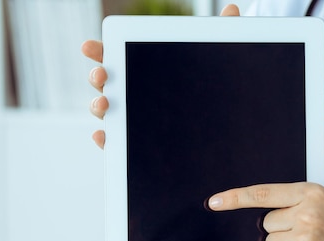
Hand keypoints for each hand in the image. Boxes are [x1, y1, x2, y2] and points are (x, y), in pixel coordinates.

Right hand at [80, 4, 241, 148]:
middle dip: (98, 77)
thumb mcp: (217, 60)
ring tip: (104, 105)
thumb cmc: (209, 87)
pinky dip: (106, 140)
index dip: (100, 51)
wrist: (219, 126)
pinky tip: (103, 136)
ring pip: (108, 113)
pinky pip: (117, 144)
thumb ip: (223, 35)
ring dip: (98, 108)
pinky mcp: (137, 144)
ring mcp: (134, 119)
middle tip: (102, 75)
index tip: (90, 47)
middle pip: (106, 84)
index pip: (116, 56)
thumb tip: (234, 10)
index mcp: (144, 68)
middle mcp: (134, 93)